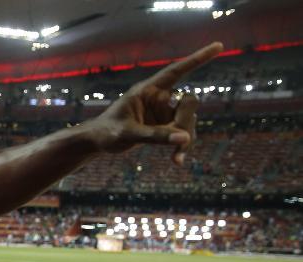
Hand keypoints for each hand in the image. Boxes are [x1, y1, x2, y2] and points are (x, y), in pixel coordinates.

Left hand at [87, 42, 222, 164]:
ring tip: (177, 158)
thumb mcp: (128, 134)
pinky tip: (177, 160)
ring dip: (186, 139)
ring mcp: (163, 112)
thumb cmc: (107, 132)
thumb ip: (155, 136)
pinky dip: (181, 146)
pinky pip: (181, 134)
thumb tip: (184, 138)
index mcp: (148, 90)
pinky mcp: (164, 126)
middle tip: (179, 142)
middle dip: (186, 122)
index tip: (219, 46)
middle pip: (188, 103)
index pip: (176, 71)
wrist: (98, 142)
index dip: (198, 59)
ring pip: (188, 121)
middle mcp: (159, 98)